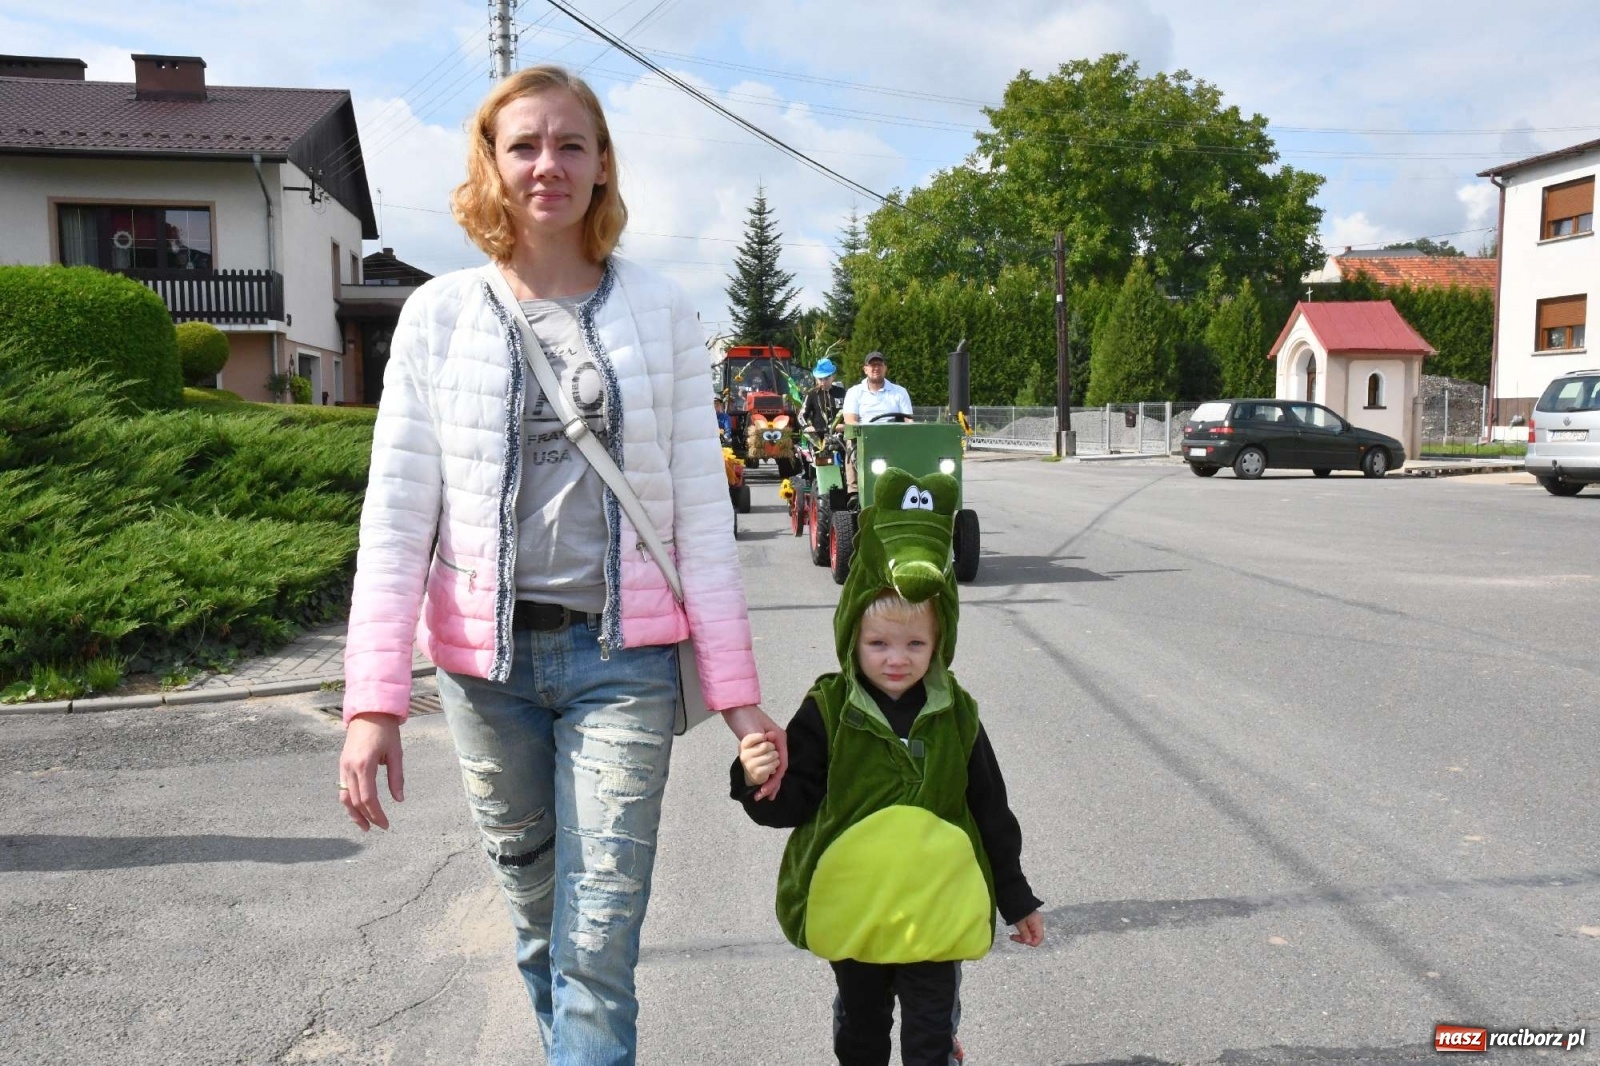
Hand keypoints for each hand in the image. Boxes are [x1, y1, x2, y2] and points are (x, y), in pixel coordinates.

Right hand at [339, 712, 405, 830]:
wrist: (369, 711)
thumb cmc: (386, 730)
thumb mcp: (396, 753)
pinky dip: (350, 801)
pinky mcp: (342, 764)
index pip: (368, 798)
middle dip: (367, 817)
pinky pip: (343, 788)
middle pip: (355, 801)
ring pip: (345, 797)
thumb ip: (396, 777)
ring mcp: (343, 766)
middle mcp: (350, 767)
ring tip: (366, 825)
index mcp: (364, 764)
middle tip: (380, 827)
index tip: (386, 824)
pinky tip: (359, 808)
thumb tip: (399, 800)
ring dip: (354, 813)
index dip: (376, 814)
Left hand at [722, 705, 787, 799]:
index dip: (774, 780)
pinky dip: (764, 774)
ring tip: (763, 795)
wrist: (736, 706)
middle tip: (762, 797)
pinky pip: (766, 763)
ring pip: (774, 767)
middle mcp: (777, 743)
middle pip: (779, 768)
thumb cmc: (745, 716)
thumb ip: (761, 745)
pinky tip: (761, 782)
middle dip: (772, 784)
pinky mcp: (762, 747)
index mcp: (779, 739)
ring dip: (769, 781)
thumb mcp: (753, 730)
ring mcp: (770, 745)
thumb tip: (769, 760)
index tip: (765, 791)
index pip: (781, 765)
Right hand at [739, 733, 779, 786]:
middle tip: (770, 750)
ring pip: (771, 755)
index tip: (764, 738)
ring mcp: (750, 765)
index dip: (762, 736)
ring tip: (771, 757)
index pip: (754, 737)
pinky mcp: (757, 773)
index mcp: (744, 745)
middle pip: (766, 746)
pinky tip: (772, 764)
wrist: (753, 773)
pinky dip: (776, 763)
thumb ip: (768, 735)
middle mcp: (744, 755)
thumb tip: (773, 734)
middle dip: (772, 747)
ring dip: (775, 756)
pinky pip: (773, 765)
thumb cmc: (759, 754)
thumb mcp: (761, 742)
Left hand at [1008, 910, 1044, 946]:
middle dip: (1025, 939)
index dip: (1030, 942)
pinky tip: (1017, 929)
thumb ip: (1024, 933)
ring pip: (1031, 933)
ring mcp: (1035, 920)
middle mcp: (1039, 922)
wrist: (1015, 895)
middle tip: (1013, 937)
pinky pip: (1029, 929)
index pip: (1039, 938)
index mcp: (1038, 923)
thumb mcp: (1020, 922)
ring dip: (1023, 935)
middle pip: (1035, 937)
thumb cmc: (1017, 909)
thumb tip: (1028, 942)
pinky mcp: (1031, 919)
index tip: (1019, 939)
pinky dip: (1023, 931)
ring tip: (1013, 935)